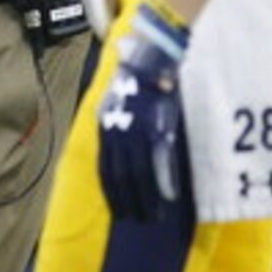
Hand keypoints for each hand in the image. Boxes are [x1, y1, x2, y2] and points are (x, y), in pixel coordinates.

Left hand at [97, 0, 191, 220]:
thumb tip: (120, 145)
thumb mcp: (120, 94)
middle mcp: (117, 130)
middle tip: (137, 221)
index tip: (119, 210)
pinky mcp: (159, 128)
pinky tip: (166, 199)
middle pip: (120, 176)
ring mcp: (137, 130)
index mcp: (106, 122)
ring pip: (138, 175)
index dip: (112, 191)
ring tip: (152, 217)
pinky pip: (158, 163)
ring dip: (145, 199)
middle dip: (128, 202)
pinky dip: (161, 184)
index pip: (105, 167)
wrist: (157, 49)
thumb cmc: (141, 70)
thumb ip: (118, 120)